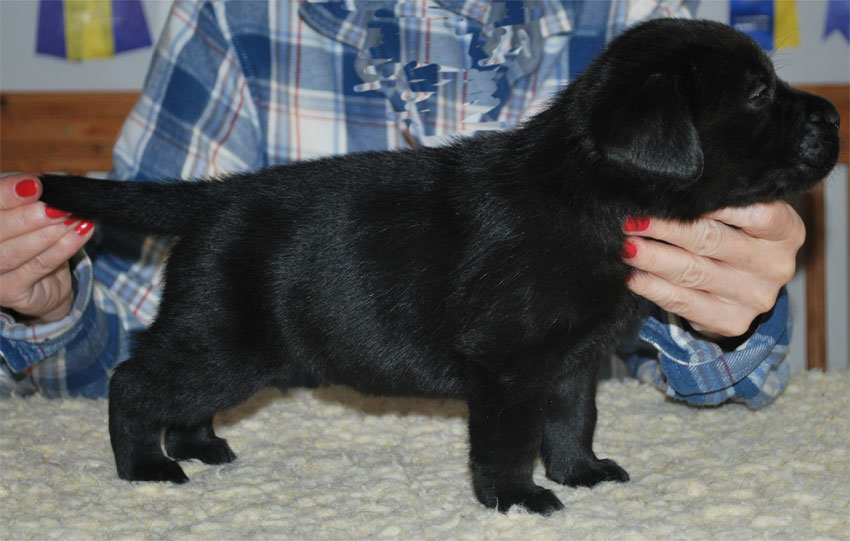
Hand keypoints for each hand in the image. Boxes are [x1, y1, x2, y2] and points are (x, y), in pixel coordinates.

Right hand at [0, 174, 93, 322]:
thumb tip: (51, 183)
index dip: (7, 194)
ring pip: (16, 252)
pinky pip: (38, 266)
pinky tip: (81, 232)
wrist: (46, 284)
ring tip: (72, 217)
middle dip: (28, 216)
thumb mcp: (30, 215)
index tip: (35, 185)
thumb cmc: (33, 241)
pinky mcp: (10, 292)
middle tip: (56, 206)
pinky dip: (62, 248)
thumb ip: (33, 200)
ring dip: (48, 232)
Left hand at [622, 201, 803, 338]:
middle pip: (711, 241)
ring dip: (652, 258)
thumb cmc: (737, 237)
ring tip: (625, 246)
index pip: (753, 213)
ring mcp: (755, 298)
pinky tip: (632, 276)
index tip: (669, 195)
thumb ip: (718, 202)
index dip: (709, 204)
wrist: (744, 288)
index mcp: (785, 232)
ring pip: (692, 272)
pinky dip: (653, 287)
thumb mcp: (742, 214)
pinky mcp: (731, 321)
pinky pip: (683, 302)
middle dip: (665, 228)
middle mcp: (775, 266)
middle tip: (631, 219)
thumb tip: (666, 193)